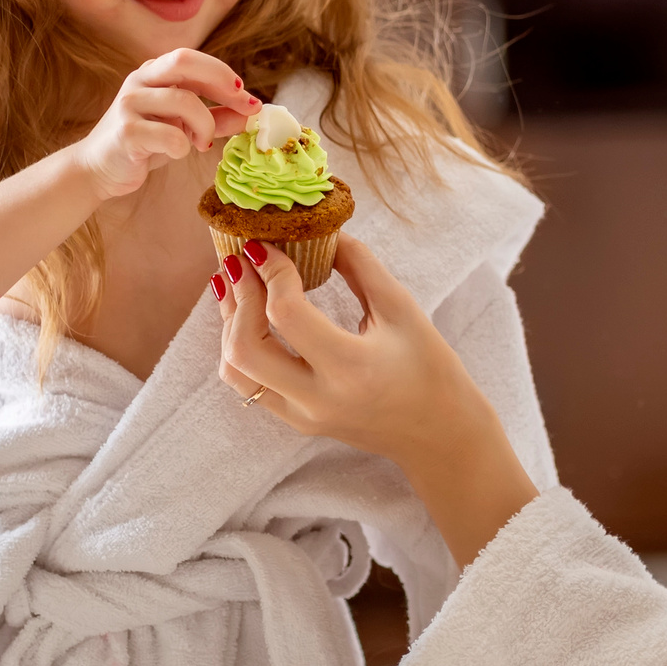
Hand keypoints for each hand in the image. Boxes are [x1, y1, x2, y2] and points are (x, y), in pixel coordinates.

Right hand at [73, 50, 258, 198]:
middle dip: (221, 81)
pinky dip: (184, 147)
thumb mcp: (185, 126)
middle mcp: (140, 81)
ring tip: (202, 143)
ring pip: (183, 101)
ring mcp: (130, 104)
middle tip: (242, 106)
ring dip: (205, 125)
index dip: (225, 75)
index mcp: (155, 73)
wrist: (99, 168)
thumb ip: (218, 117)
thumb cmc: (146, 143)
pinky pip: (170, 136)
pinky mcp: (126, 132)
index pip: (194, 60)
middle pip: (184, 61)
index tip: (250, 99)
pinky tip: (178, 152)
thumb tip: (253, 111)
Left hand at [214, 237, 537, 562]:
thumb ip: (360, 265)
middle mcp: (317, 398)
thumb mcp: (402, 309)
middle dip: (238, 297)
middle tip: (241, 260)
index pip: (287, 314)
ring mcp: (301, 415)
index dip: (270, 272)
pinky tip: (244, 315)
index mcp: (351, 366)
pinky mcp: (295, 421)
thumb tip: (323, 231)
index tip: (265, 244)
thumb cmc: (429, 368)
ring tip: (237, 283)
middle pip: (245, 348)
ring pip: (235, 371)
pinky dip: (238, 346)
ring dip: (229, 323)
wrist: (437, 434)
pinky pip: (247, 384)